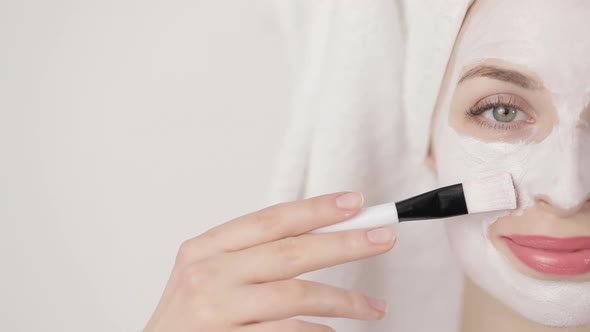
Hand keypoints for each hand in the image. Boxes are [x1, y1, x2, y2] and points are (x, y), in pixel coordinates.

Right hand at [144, 192, 396, 331]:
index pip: (270, 220)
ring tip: (374, 307)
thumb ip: (252, 255)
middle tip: (382, 238)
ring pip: (297, 296)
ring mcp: (218, 312)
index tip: (354, 204)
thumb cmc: (189, 318)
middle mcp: (209, 276)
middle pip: (290, 252)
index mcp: (205, 249)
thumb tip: (321, 236)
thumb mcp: (208, 274)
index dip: (316, 209)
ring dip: (344, 300)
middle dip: (344, 243)